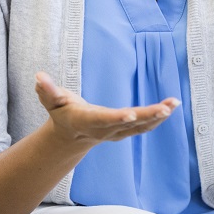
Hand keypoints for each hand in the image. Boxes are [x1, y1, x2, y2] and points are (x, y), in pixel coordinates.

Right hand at [34, 71, 179, 146]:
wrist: (70, 136)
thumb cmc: (62, 114)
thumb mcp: (52, 102)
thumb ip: (47, 90)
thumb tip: (39, 76)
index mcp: (87, 121)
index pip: (103, 120)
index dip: (116, 118)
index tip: (131, 115)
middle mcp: (105, 129)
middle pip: (129, 124)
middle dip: (148, 116)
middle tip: (166, 108)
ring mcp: (117, 132)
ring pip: (141, 126)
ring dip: (159, 115)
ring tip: (174, 103)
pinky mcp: (126, 130)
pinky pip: (145, 126)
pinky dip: (159, 117)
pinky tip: (172, 106)